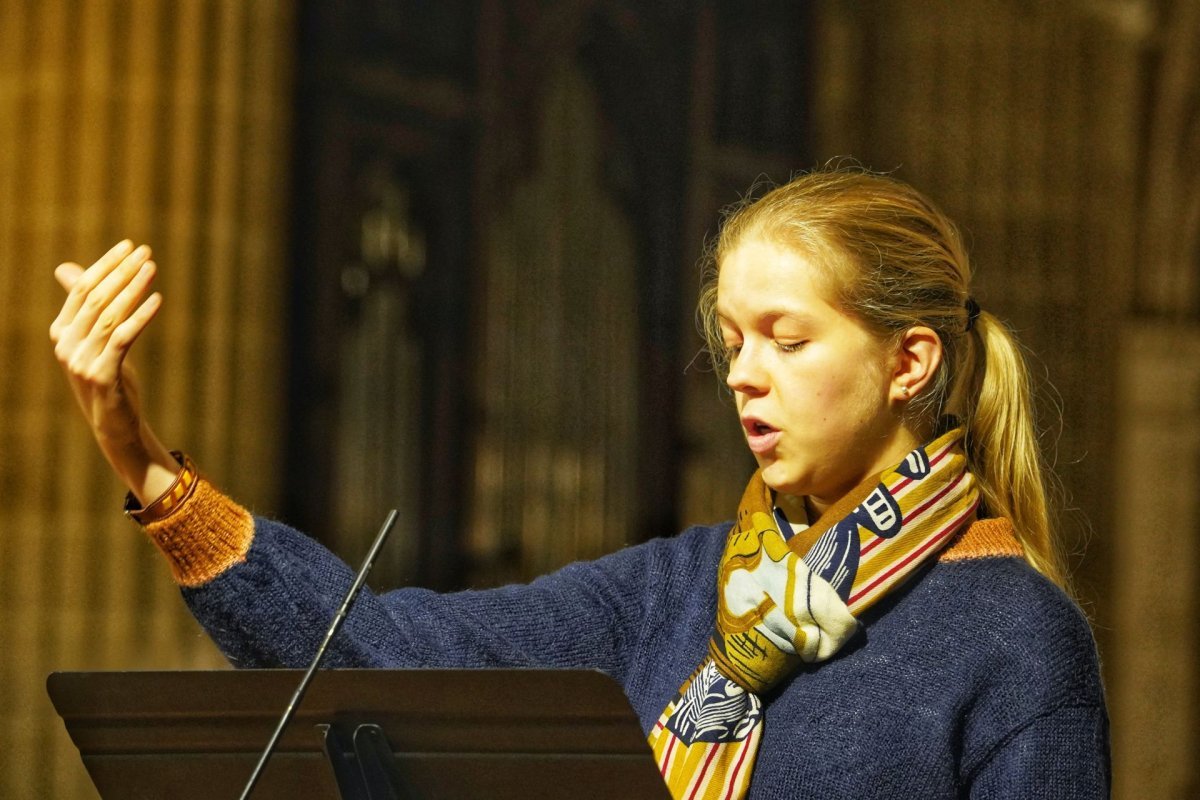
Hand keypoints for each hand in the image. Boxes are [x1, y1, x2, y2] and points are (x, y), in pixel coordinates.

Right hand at [49, 240, 177, 504]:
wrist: (114, 424)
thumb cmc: (107, 376)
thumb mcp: (93, 339)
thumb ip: (83, 307)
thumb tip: (67, 269)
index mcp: (61, 332)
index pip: (81, 288)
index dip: (105, 265)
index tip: (129, 246)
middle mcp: (66, 345)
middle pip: (95, 297)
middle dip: (121, 271)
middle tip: (145, 251)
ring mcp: (81, 361)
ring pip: (109, 315)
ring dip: (133, 288)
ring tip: (153, 268)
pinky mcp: (103, 375)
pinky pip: (122, 338)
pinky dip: (140, 316)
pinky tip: (157, 299)